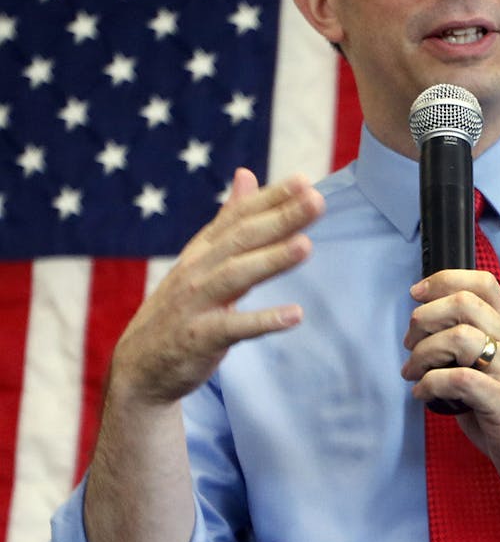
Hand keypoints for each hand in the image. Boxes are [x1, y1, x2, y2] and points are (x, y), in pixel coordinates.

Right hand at [108, 168, 325, 407]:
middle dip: (280, 218)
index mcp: (203, 250)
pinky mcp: (199, 338)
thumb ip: (228, 220)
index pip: (239, 217)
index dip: (270, 198)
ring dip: (272, 260)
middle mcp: (197, 270)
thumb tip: (247, 174)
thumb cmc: (181, 307)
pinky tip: (295, 315)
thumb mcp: (201, 259)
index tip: (304, 181)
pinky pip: (234, 328)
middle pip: (242, 239)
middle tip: (317, 201)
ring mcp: (196, 303)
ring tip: (306, 246)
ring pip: (236, 276)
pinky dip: (263, 321)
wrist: (140, 367)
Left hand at [403, 270, 499, 505]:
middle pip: (466, 303)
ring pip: (460, 336)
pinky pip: (458, 379)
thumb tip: (425, 351)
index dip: (445, 280)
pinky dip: (430, 384)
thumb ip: (469, 358)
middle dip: (425, 317)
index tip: (417, 293)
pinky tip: (423, 394)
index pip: (485, 284)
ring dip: (424, 352)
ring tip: (413, 372)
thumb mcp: (498, 376)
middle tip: (411, 342)